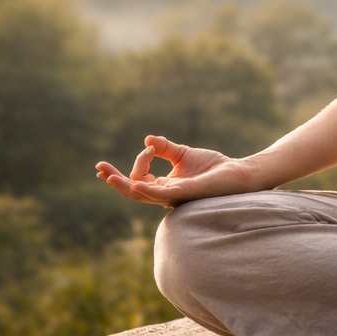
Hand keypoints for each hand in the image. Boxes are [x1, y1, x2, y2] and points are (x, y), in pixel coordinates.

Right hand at [95, 135, 263, 207]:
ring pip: (143, 196)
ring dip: (125, 186)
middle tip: (100, 169)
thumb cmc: (211, 167)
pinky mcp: (187, 193)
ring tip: (109, 177)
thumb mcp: (183, 154)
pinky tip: (136, 185)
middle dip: (115, 181)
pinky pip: (163, 194)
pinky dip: (148, 190)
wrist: (236, 173)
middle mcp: (166, 195)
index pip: (139, 179)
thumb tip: (147, 139)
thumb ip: (165, 148)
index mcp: (164, 187)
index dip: (138, 162)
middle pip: (133, 192)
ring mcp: (175, 196)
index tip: (150, 147)